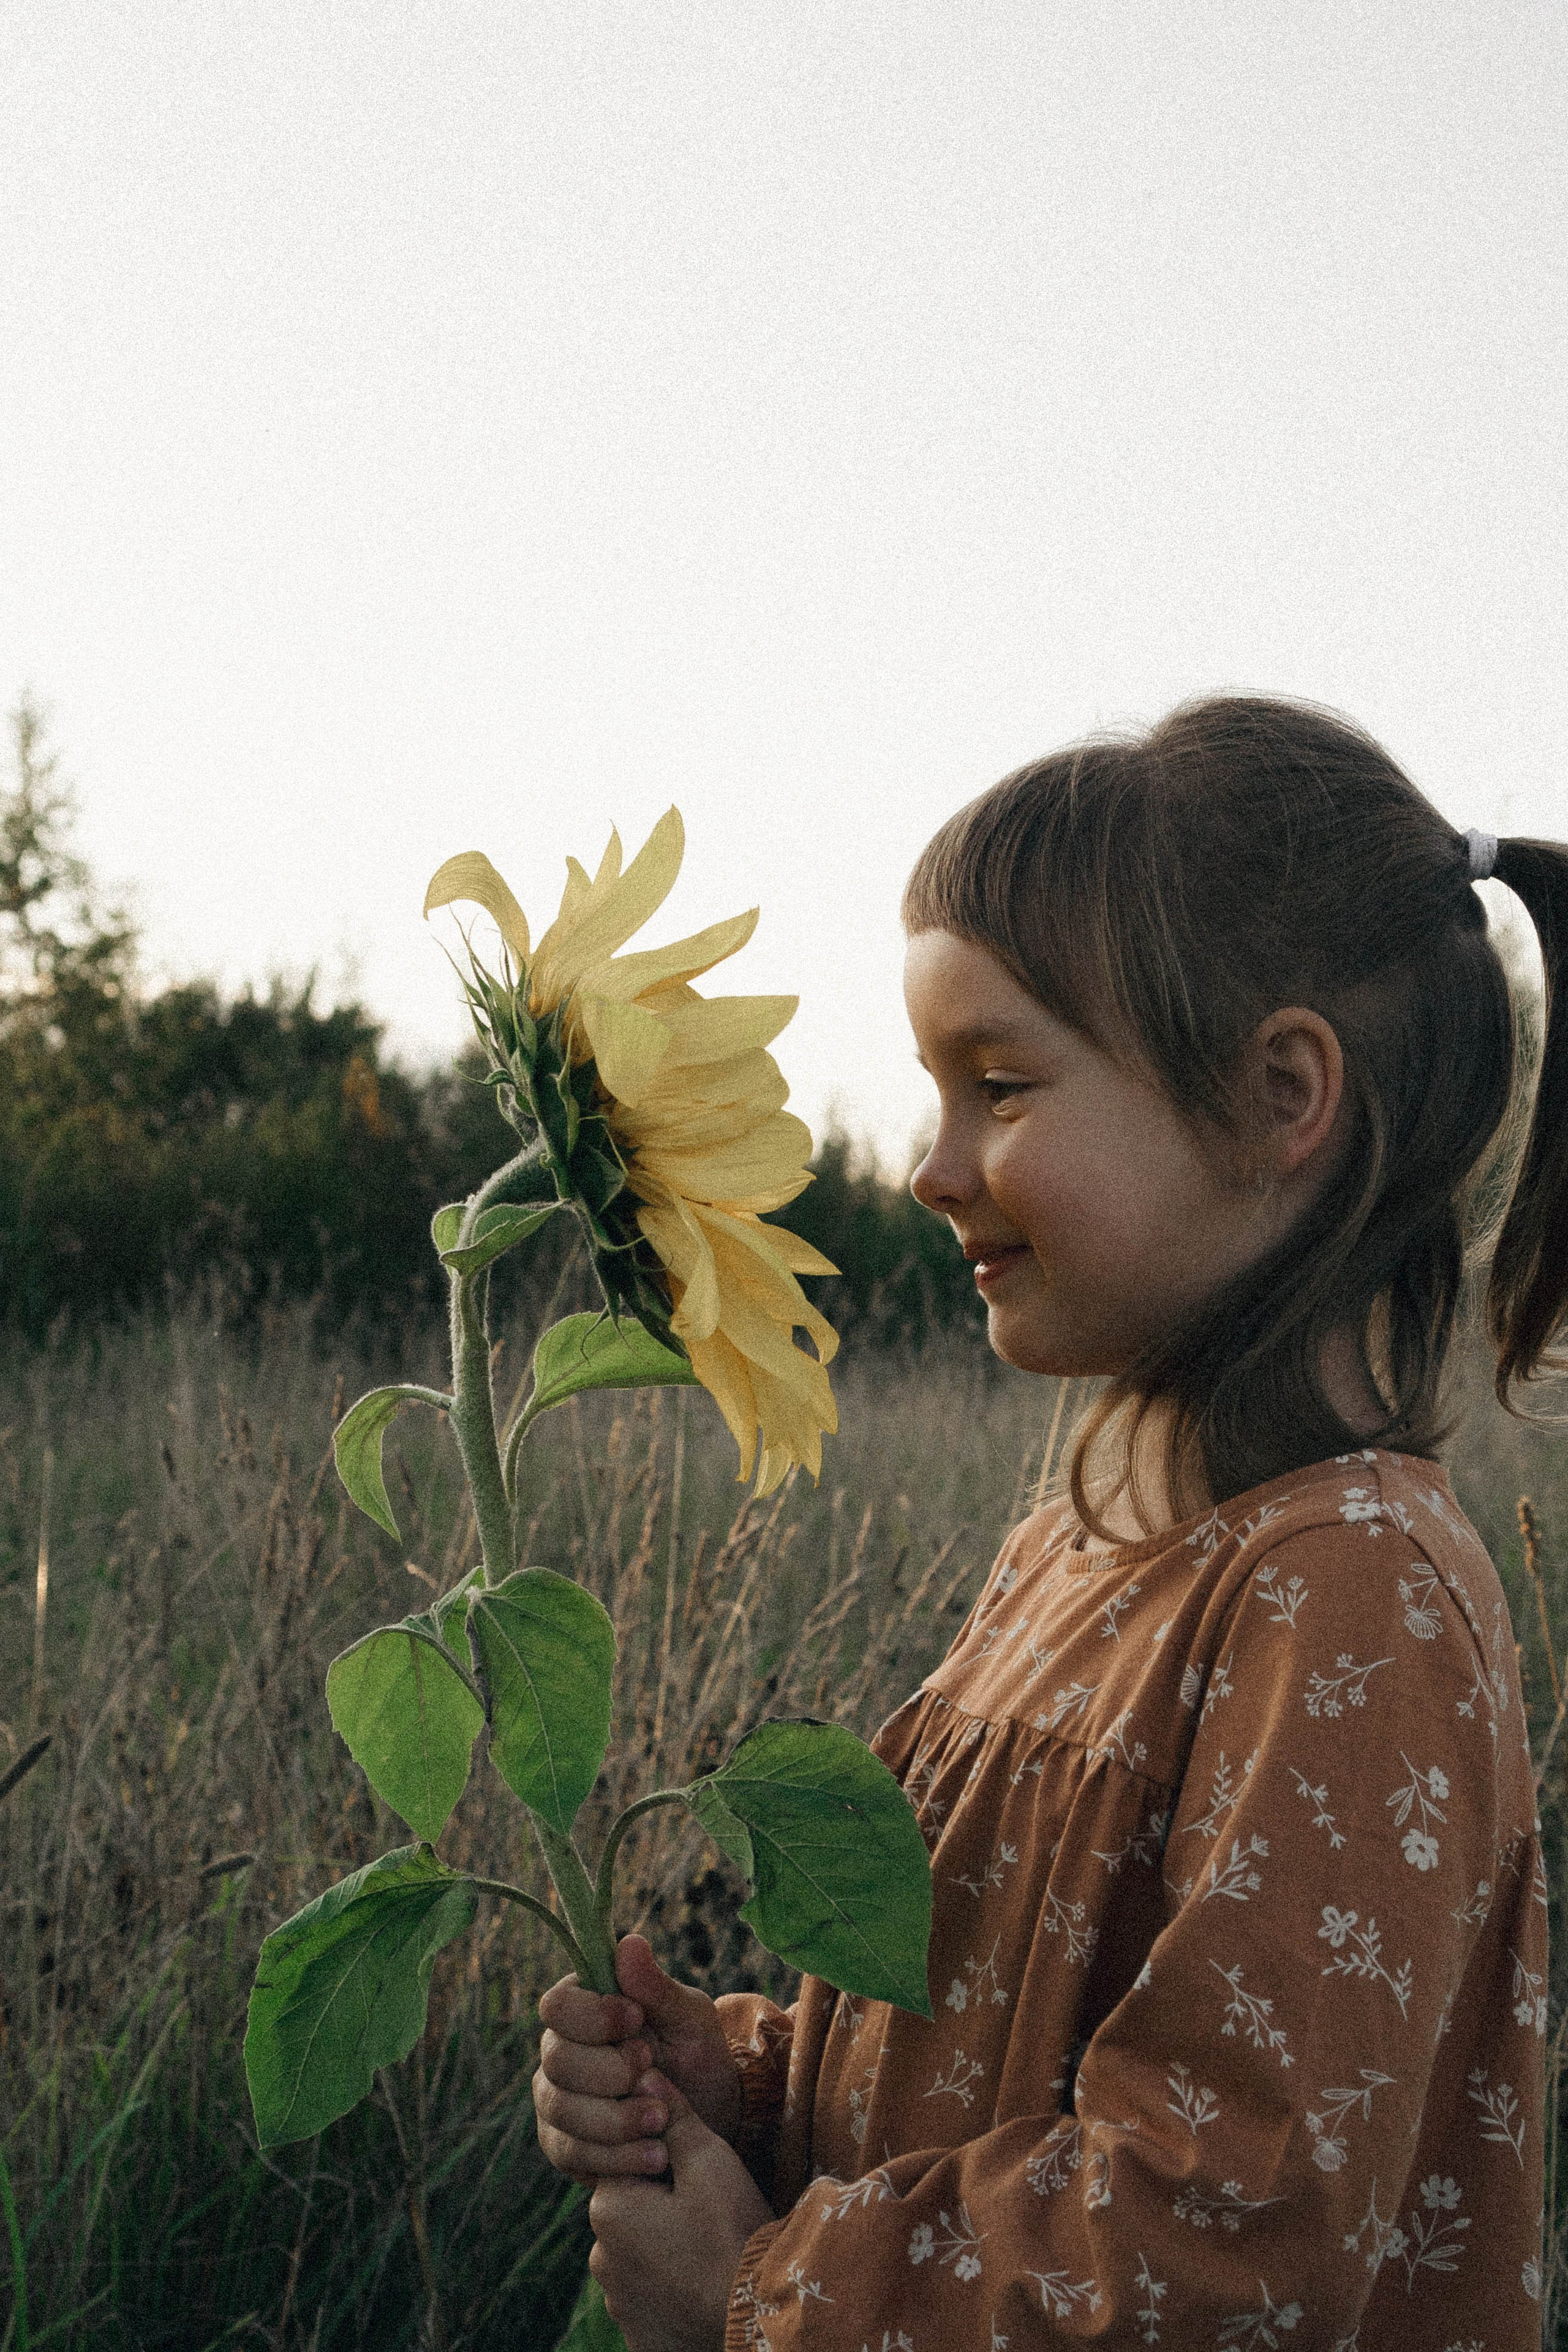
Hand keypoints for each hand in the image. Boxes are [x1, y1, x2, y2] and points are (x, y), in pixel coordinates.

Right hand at [534, 1935, 742, 2183]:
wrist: (708, 2119)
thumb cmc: (697, 2056)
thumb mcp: (689, 2019)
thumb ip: (657, 1988)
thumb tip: (628, 1942)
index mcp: (584, 2007)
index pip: (557, 2005)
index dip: (592, 2016)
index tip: (637, 2020)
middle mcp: (559, 2051)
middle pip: (556, 2060)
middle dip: (611, 2073)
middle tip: (655, 2075)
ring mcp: (556, 2099)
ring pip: (560, 2110)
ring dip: (616, 2119)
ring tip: (663, 2120)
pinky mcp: (564, 2144)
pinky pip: (571, 2153)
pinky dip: (616, 2158)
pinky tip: (656, 2156)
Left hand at [589, 2088, 772, 2351]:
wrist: (759, 2317)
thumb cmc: (733, 2232)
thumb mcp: (709, 2161)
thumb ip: (672, 2117)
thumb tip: (643, 2074)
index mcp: (608, 2209)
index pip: (629, 2162)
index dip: (668, 2159)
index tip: (700, 2176)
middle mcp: (600, 2258)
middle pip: (634, 2210)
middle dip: (666, 2204)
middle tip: (712, 2214)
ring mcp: (617, 2304)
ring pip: (642, 2255)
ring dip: (668, 2248)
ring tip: (712, 2251)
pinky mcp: (638, 2337)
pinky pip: (651, 2298)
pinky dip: (673, 2289)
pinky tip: (703, 2285)